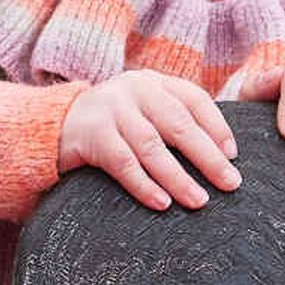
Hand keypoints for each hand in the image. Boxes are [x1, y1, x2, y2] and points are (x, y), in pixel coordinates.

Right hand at [57, 74, 240, 210]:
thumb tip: (222, 157)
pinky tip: (162, 203)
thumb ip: (172, 122)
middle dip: (207, 156)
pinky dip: (144, 185)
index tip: (233, 155)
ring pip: (152, 146)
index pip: (194, 100)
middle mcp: (133, 89)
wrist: (50, 127)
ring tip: (199, 200)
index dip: (217, 127)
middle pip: (178, 124)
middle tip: (230, 183)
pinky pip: (123, 163)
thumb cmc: (110, 127)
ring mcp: (110, 109)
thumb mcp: (141, 113)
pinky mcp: (91, 134)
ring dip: (178, 177)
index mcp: (152, 81)